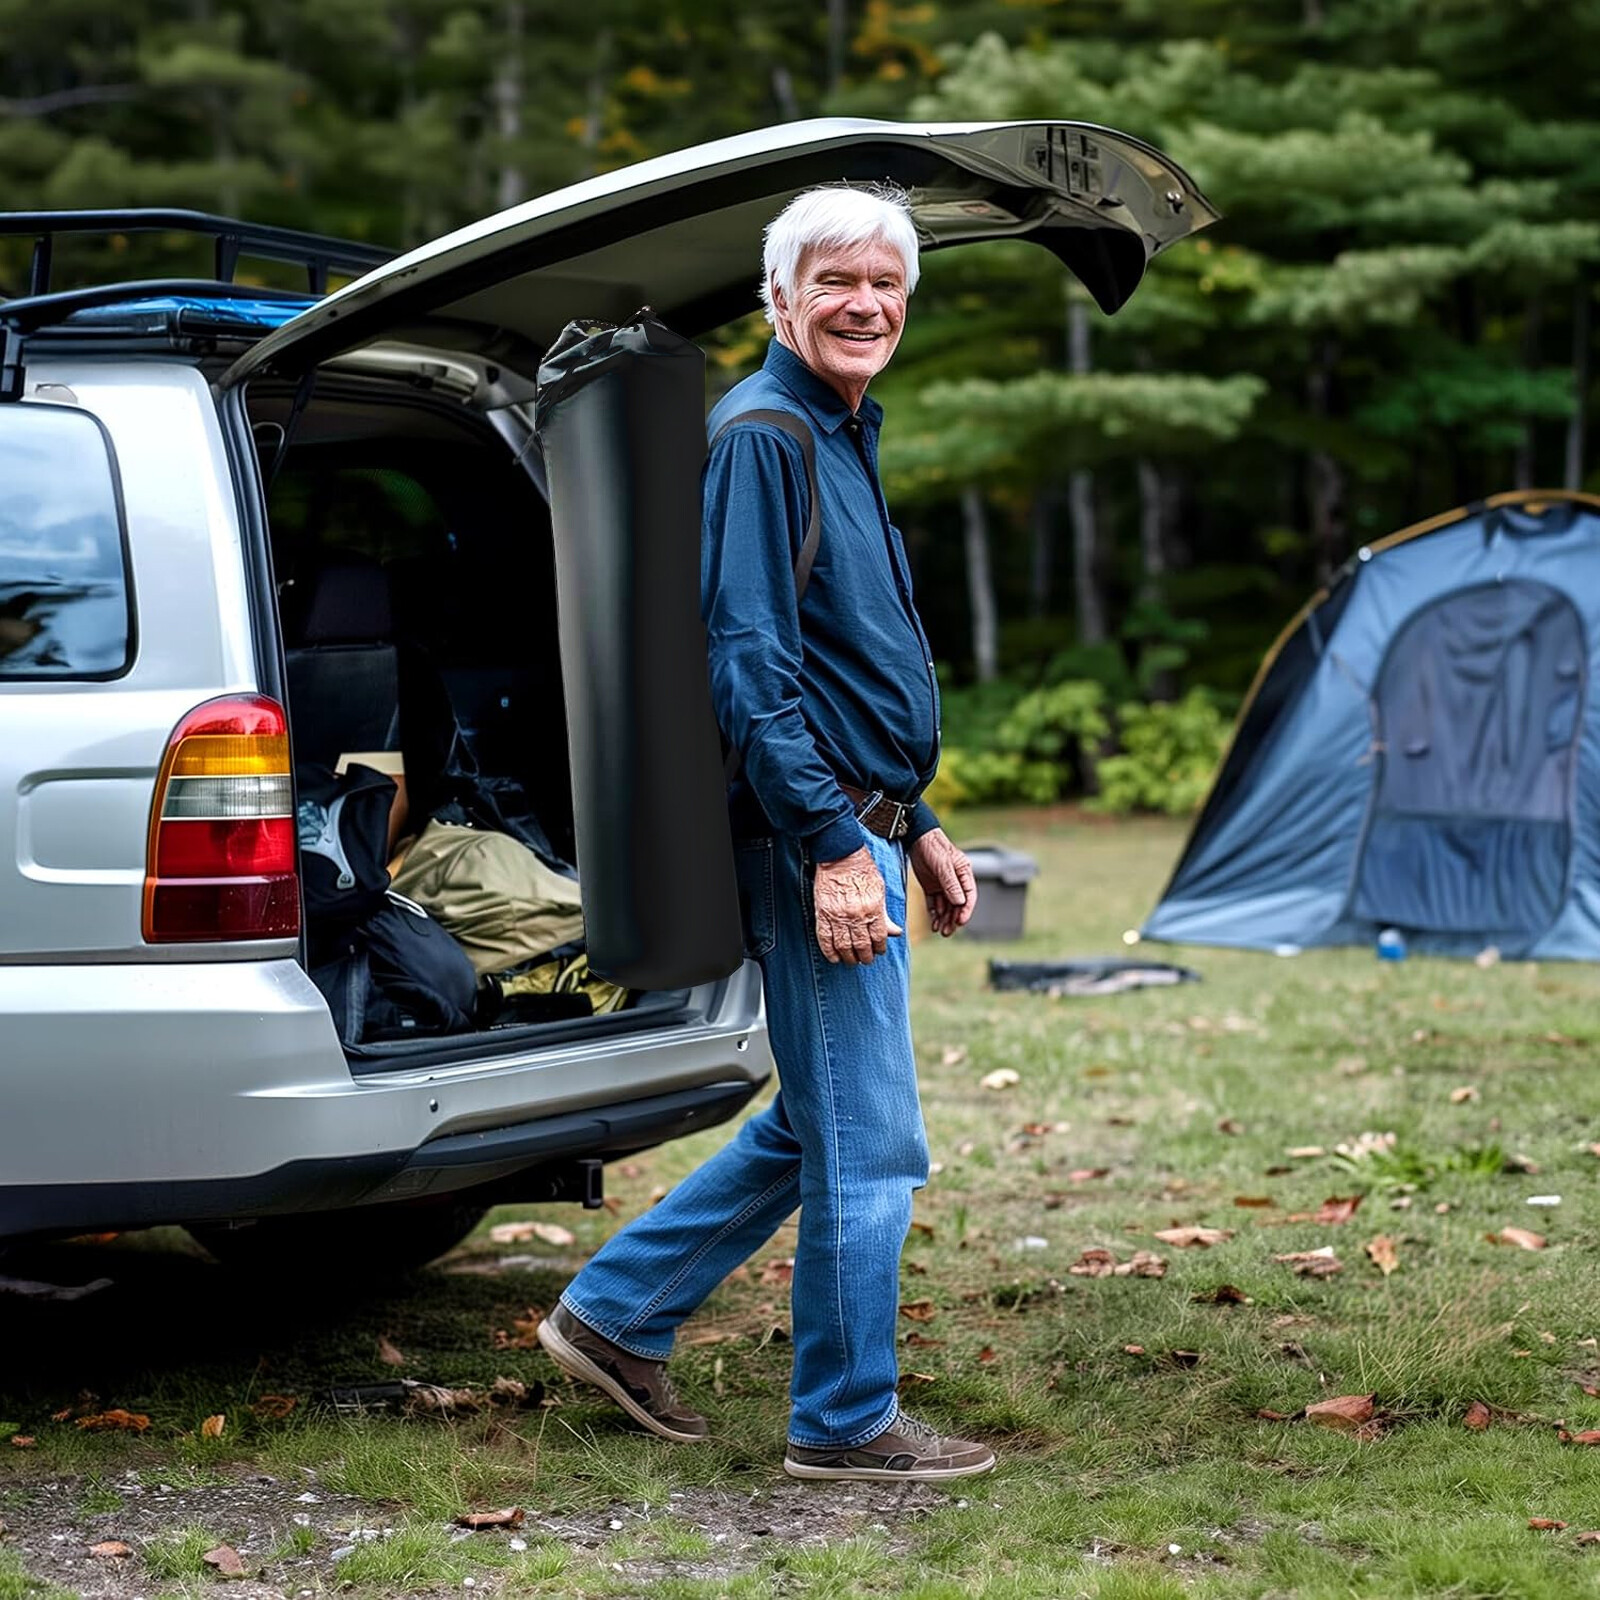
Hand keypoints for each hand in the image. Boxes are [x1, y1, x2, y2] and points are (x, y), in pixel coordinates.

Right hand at [813, 846, 900, 964]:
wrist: (840, 855)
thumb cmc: (862, 869)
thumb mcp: (880, 890)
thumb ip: (885, 914)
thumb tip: (895, 932)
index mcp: (873, 908)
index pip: (878, 938)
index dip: (879, 948)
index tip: (879, 951)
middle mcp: (856, 915)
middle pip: (862, 946)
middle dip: (865, 957)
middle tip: (866, 959)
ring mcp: (837, 916)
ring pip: (844, 946)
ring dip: (849, 957)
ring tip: (851, 960)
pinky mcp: (822, 914)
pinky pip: (825, 939)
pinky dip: (829, 951)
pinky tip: (834, 958)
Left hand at [909, 828, 976, 936]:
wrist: (916, 837)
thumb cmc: (933, 847)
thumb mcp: (943, 865)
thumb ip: (951, 884)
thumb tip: (960, 902)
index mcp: (964, 874)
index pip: (969, 896)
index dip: (966, 910)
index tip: (961, 921)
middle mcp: (955, 882)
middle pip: (958, 905)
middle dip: (953, 919)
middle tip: (947, 932)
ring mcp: (943, 885)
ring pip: (946, 906)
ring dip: (944, 919)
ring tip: (940, 931)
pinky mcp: (931, 886)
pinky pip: (935, 903)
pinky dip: (935, 914)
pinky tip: (933, 923)